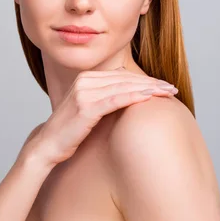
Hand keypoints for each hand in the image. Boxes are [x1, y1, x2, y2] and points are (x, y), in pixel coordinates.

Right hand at [25, 68, 177, 166]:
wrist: (47, 145)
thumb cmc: (71, 131)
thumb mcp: (88, 108)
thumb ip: (105, 97)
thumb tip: (130, 92)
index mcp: (86, 77)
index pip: (122, 75)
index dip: (145, 79)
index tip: (163, 85)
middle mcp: (85, 80)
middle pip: (125, 78)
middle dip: (151, 83)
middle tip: (172, 88)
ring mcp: (84, 92)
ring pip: (124, 86)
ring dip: (148, 89)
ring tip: (167, 92)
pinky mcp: (86, 107)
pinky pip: (116, 99)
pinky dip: (135, 97)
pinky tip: (150, 98)